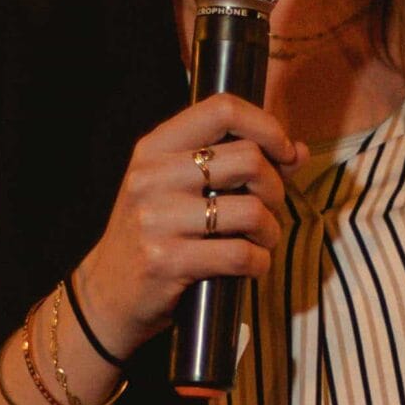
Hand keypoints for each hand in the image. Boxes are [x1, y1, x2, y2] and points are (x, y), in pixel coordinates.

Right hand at [80, 94, 305, 361]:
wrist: (107, 295)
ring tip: (261, 240)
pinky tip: (250, 264)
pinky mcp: (166, 261)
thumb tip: (296, 151)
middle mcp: (151, 177)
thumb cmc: (154, 235)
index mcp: (154, 148)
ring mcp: (155, 219)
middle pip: (248, 159)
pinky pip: (240, 254)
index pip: (222, 109)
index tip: (283, 152)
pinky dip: (259, 262)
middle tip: (269, 209)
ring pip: (251, 211)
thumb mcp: (178, 188)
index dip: (266, 126)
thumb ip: (235, 164)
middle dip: (275, 188)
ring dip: (270, 231)